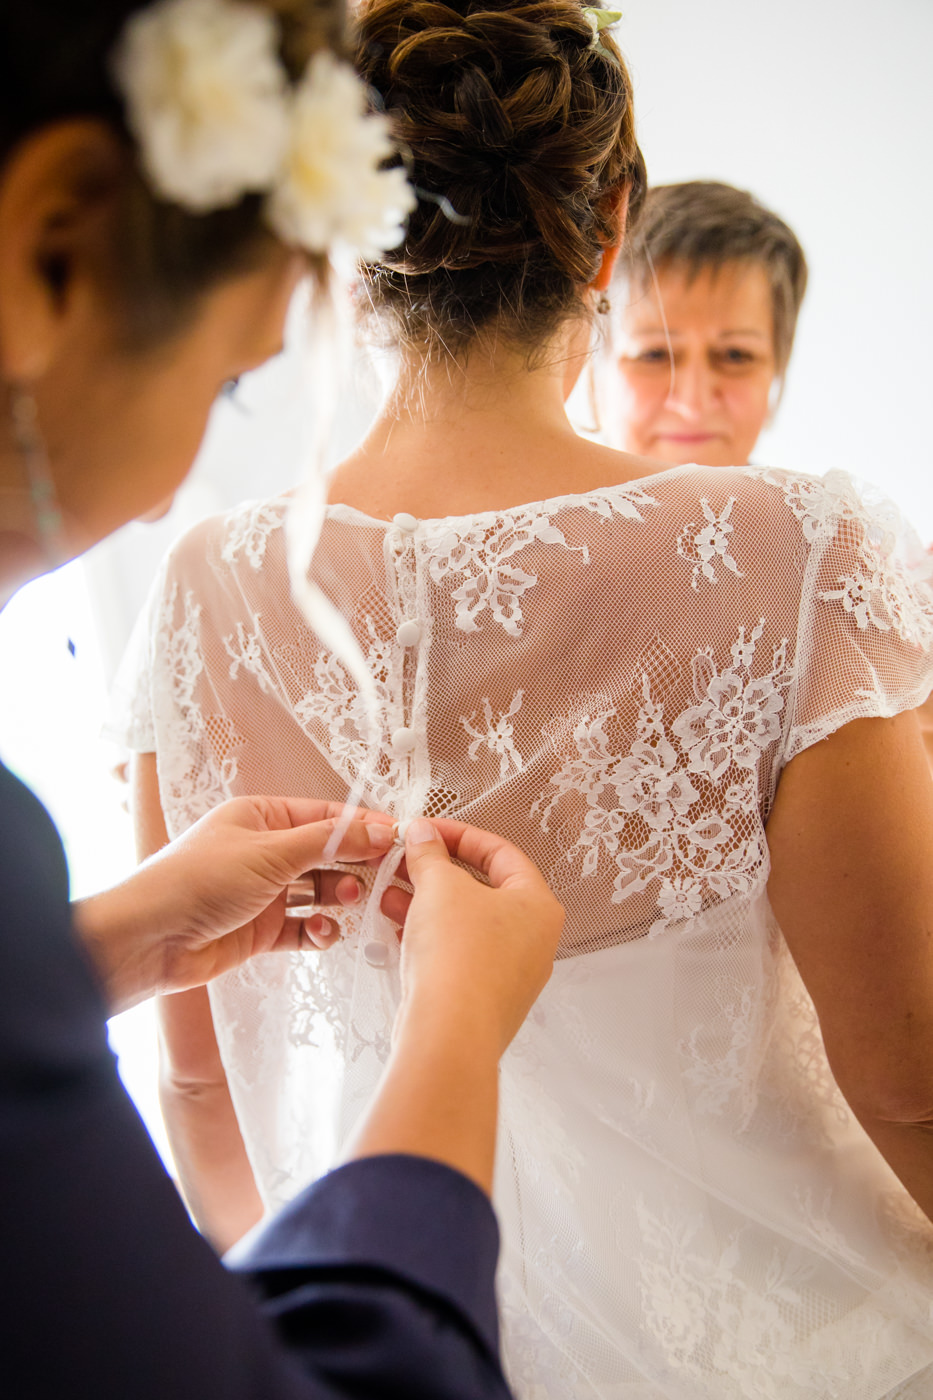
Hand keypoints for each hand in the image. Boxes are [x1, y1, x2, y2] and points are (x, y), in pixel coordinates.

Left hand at [74, 797, 393, 1012]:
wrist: (150, 939)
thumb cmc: (199, 881)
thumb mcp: (271, 852)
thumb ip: (329, 842)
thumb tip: (381, 828)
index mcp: (260, 817)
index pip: (324, 816)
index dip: (361, 827)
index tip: (396, 840)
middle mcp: (263, 851)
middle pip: (325, 853)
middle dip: (353, 865)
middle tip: (382, 878)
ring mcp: (262, 892)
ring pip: (318, 892)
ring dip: (337, 898)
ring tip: (346, 903)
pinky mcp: (260, 931)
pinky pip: (303, 928)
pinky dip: (319, 932)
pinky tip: (324, 934)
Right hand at [344, 818, 562, 1190]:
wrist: (449, 1035)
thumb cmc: (458, 955)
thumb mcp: (439, 887)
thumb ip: (429, 853)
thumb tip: (422, 834)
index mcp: (538, 905)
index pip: (501, 852)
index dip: (459, 834)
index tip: (425, 830)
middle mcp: (534, 940)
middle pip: (483, 889)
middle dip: (437, 872)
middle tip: (405, 860)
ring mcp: (511, 974)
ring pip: (466, 924)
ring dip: (427, 903)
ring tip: (388, 890)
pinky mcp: (484, 1000)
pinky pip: (457, 956)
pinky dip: (430, 937)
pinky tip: (396, 926)